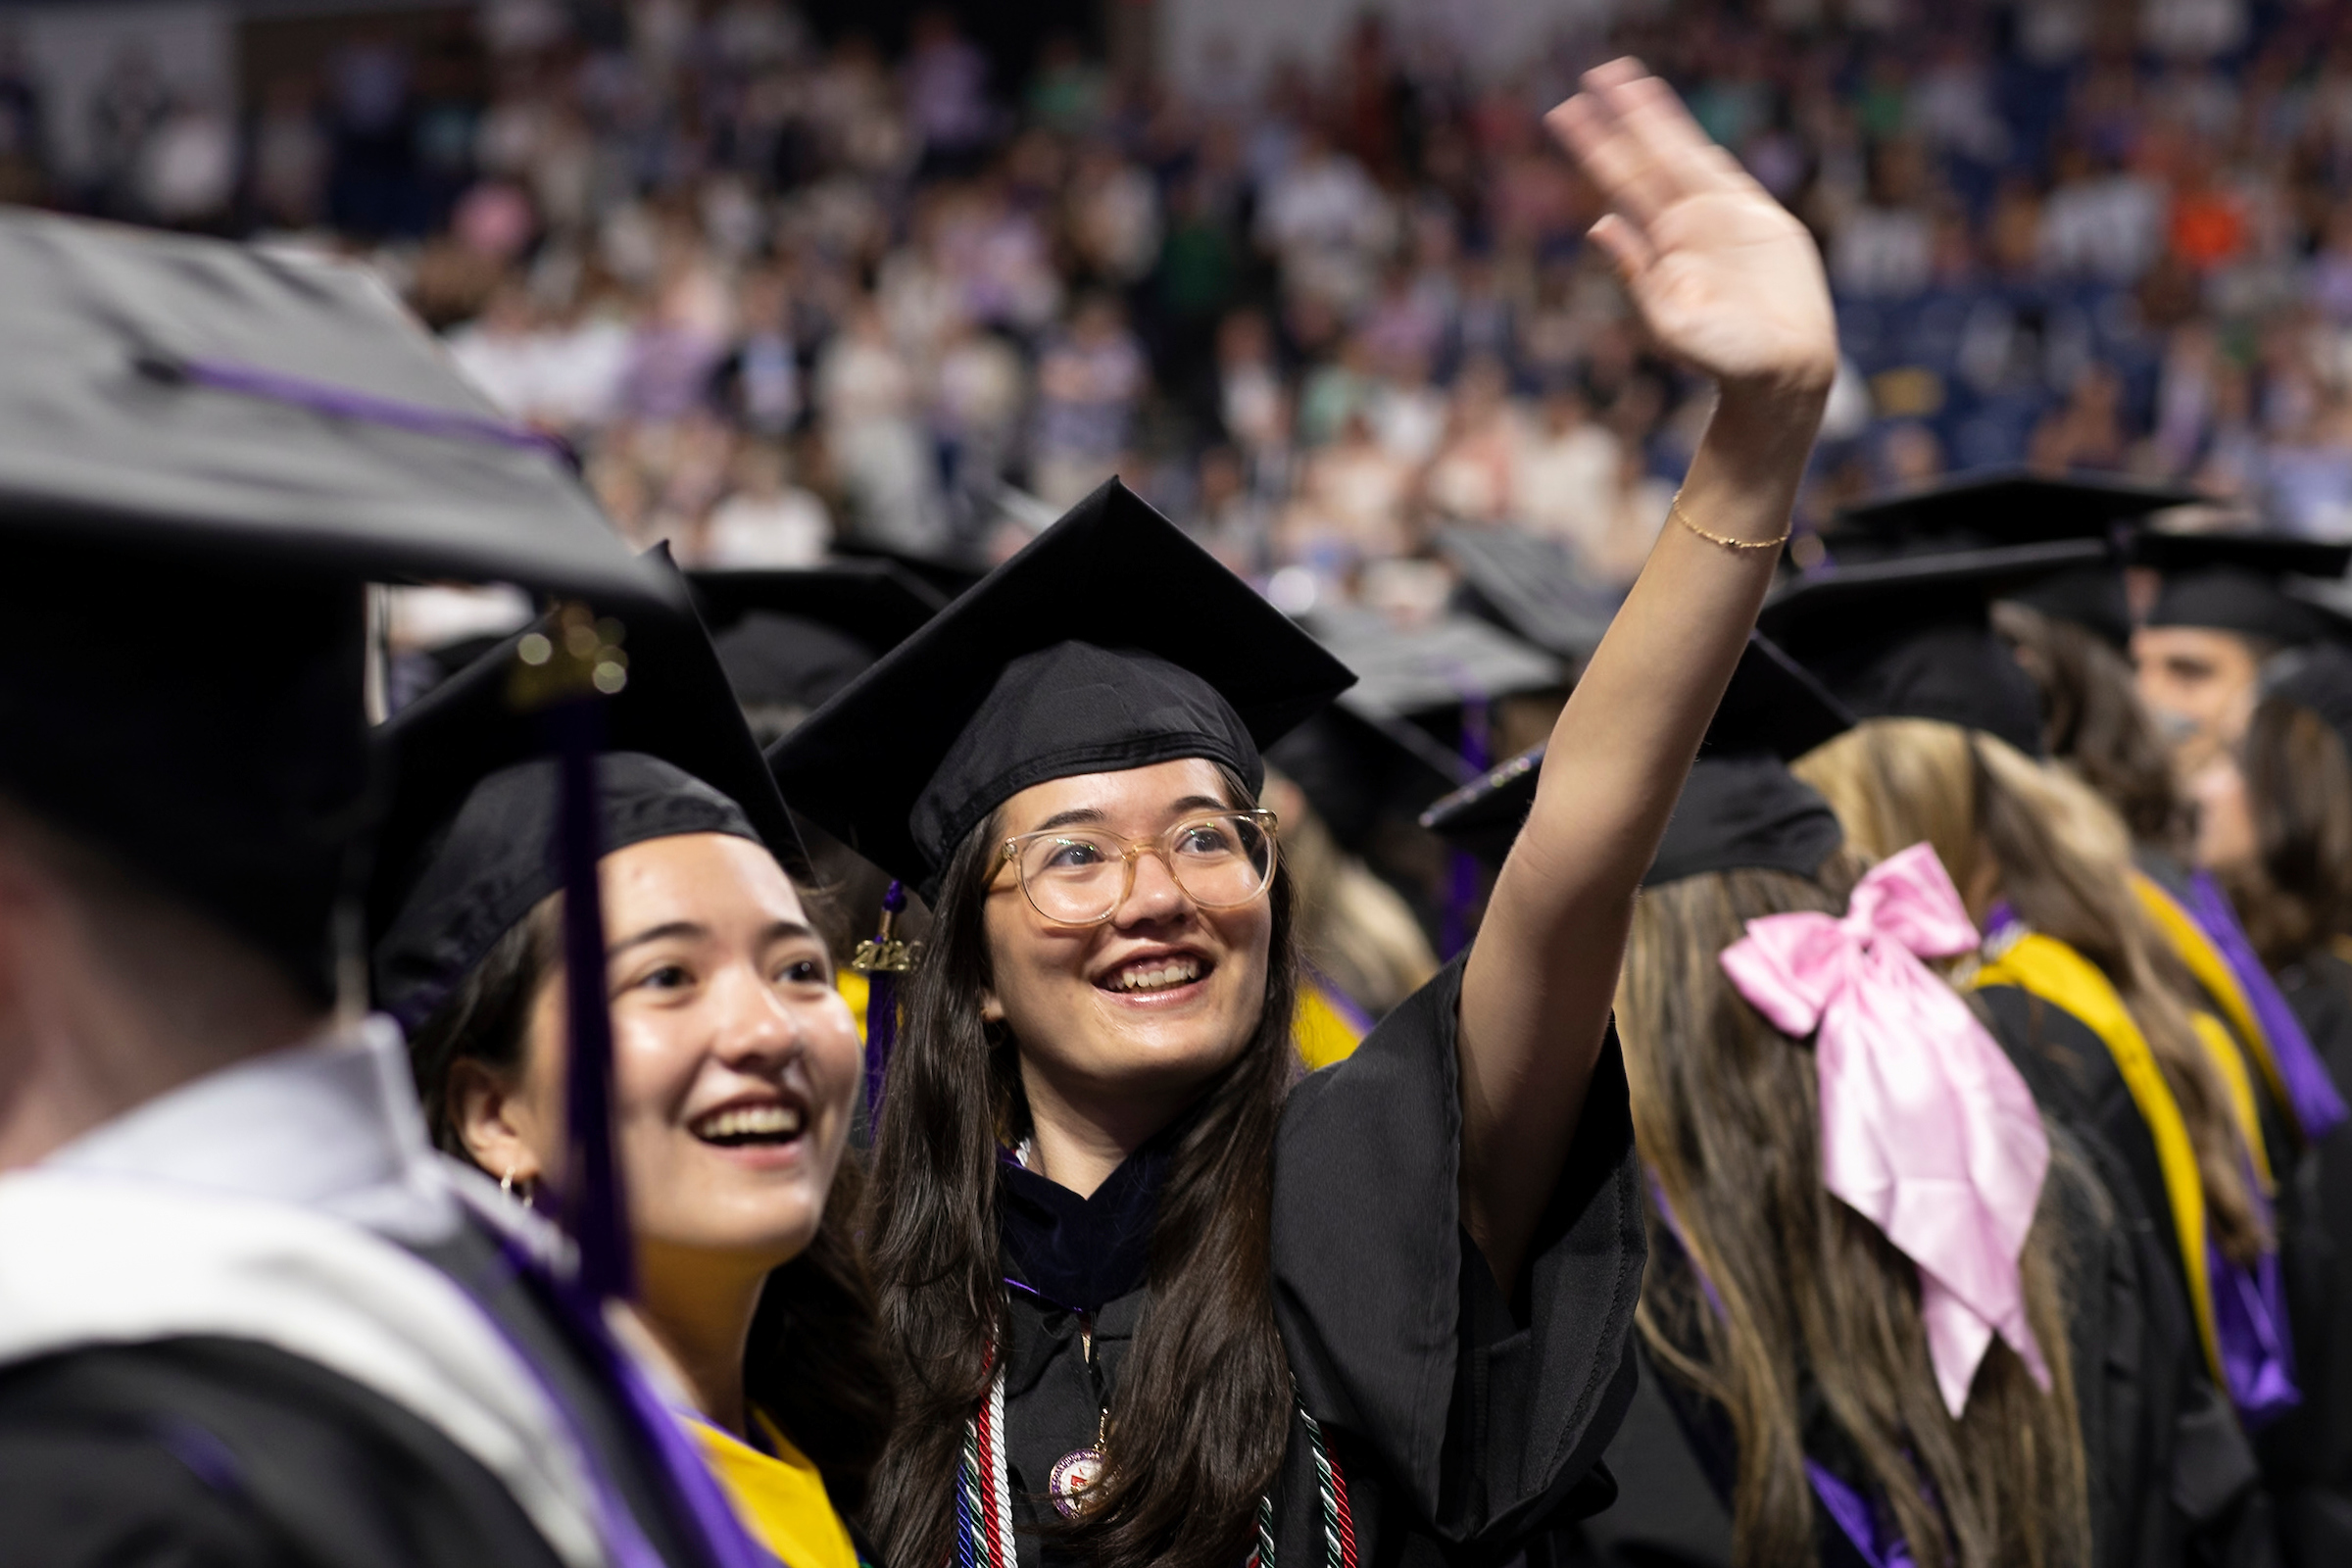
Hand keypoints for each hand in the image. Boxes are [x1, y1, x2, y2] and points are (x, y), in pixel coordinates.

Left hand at [1547, 60, 1836, 404]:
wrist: (1780, 372)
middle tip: (1594, 74)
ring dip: (1657, 118)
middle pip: (1646, 158)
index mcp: (1657, 247)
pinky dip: (1699, 150)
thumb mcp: (1667, 320)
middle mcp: (1683, 225)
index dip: (1596, 145)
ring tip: (1629, 81)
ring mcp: (1720, 217)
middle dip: (1621, 118)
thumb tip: (1599, 225)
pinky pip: (1723, 174)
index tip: (1565, 111)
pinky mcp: (1758, 218)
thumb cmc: (1721, 359)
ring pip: (1682, 154)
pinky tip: (1677, 128)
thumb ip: (1636, 271)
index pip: (1620, 181)